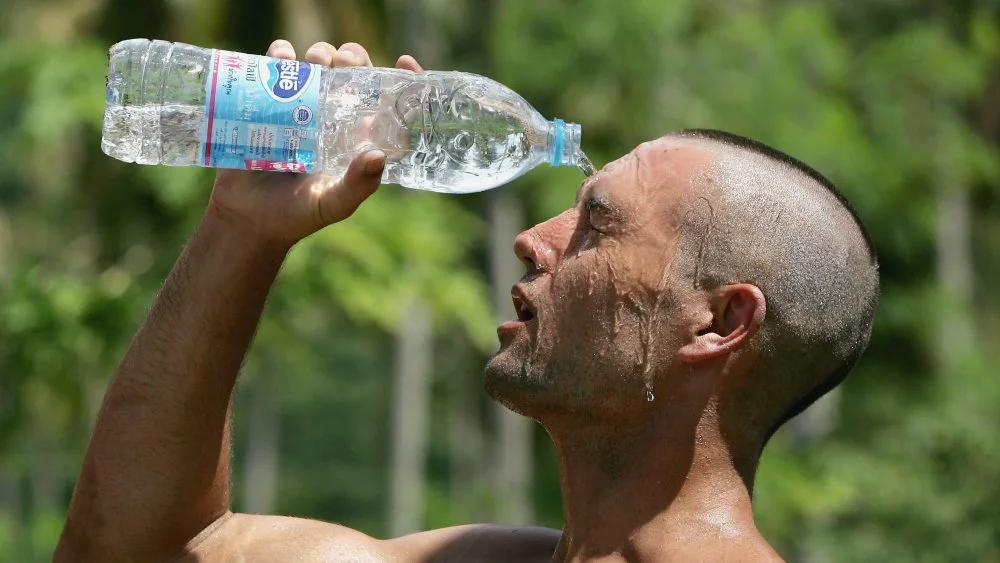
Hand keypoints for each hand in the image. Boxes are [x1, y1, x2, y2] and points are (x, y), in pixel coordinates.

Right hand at [208, 40, 423, 245]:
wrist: (248, 219)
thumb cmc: (298, 215)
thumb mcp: (333, 204)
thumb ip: (357, 185)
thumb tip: (377, 156)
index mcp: (356, 137)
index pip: (386, 102)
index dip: (401, 80)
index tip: (404, 61)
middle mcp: (332, 117)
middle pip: (351, 73)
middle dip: (353, 58)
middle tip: (345, 62)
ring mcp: (299, 106)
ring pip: (316, 64)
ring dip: (319, 54)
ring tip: (316, 62)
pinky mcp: (266, 102)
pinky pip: (274, 68)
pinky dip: (279, 54)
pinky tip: (283, 56)